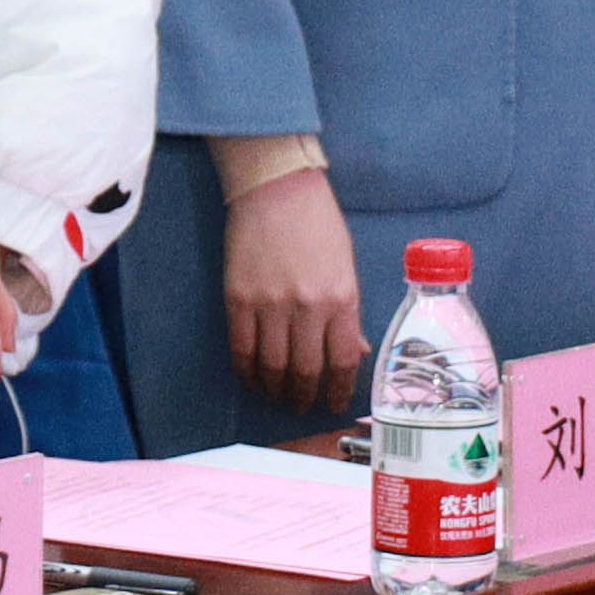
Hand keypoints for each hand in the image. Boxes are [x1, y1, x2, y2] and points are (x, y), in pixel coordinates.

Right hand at [219, 163, 367, 417]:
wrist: (276, 188)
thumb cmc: (318, 223)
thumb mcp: (346, 266)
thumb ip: (349, 312)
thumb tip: (356, 352)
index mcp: (342, 298)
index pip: (343, 361)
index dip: (339, 390)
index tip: (334, 403)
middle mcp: (308, 307)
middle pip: (306, 370)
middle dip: (305, 396)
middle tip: (303, 406)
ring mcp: (271, 304)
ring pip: (273, 366)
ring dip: (275, 389)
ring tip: (277, 395)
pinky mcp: (239, 298)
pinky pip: (242, 348)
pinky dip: (246, 370)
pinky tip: (251, 377)